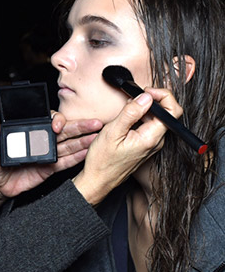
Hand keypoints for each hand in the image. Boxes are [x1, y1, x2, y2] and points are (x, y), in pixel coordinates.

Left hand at [0, 107, 101, 219]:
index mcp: (28, 131)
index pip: (46, 121)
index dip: (55, 120)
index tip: (57, 125)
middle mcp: (40, 140)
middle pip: (63, 131)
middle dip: (80, 126)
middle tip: (94, 122)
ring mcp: (47, 154)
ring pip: (68, 145)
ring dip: (83, 140)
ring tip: (98, 135)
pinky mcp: (49, 169)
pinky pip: (65, 162)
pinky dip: (78, 157)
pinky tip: (89, 151)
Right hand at [73, 88, 182, 204]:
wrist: (99, 180)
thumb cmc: (102, 160)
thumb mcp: (112, 132)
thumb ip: (131, 113)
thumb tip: (145, 97)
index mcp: (151, 138)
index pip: (172, 111)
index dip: (162, 96)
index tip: (145, 91)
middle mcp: (156, 141)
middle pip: (166, 113)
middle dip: (152, 99)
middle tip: (133, 95)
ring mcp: (152, 144)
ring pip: (157, 118)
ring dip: (145, 108)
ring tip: (127, 106)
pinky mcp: (146, 145)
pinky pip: (149, 126)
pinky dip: (141, 116)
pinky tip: (126, 117)